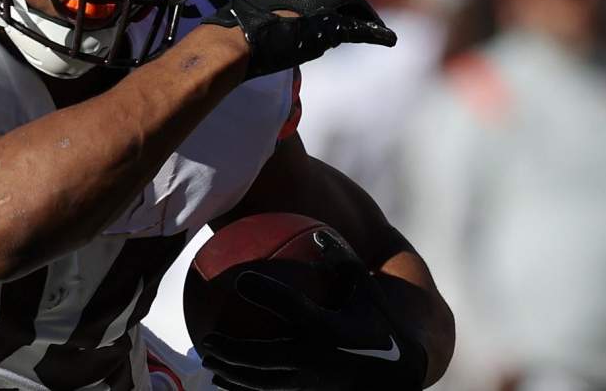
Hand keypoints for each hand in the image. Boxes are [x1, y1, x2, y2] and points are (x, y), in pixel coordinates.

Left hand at [198, 231, 427, 390]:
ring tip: (208, 358)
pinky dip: (244, 387)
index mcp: (329, 328)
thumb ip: (341, 260)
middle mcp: (316, 358)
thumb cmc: (379, 321)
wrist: (398, 372)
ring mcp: (310, 381)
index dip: (265, 292)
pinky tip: (224, 379)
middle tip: (208, 337)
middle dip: (232, 349)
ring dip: (232, 372)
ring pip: (262, 381)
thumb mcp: (366, 288)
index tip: (240, 279)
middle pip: (263, 356)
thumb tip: (316, 231)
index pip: (290, 307)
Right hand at [201, 0, 395, 78]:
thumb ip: (267, 19)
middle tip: (368, 17)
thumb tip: (270, 35)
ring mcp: (319, 0)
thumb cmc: (232, 36)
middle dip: (356, 2)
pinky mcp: (329, 22)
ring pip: (355, 2)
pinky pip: (359, 27)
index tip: (335, 11)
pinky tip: (387, 39)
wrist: (236, 39)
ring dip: (369, 16)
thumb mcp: (249, 19)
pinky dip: (376, 33)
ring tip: (381, 30)